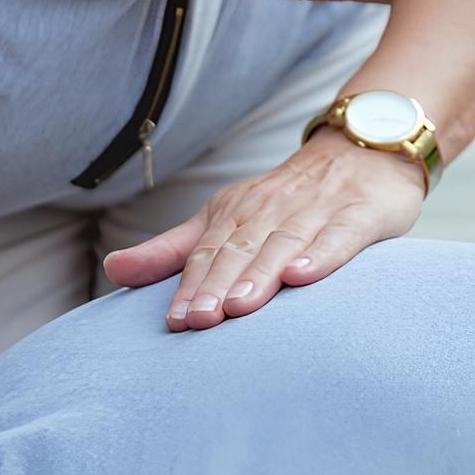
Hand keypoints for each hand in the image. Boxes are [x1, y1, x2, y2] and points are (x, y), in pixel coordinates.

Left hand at [102, 133, 427, 329]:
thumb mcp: (225, 219)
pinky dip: (321, 254)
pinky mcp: (360, 213)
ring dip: (260, 274)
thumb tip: (111, 269)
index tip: (176, 321)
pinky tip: (304, 274)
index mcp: (235, 213)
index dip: (191, 286)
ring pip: (283, 243)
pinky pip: (339, 235)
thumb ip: (174, 250)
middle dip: (218, 285)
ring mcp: (317, 209)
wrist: (363, 152)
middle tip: (200, 321)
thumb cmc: (287, 201)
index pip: (208, 253)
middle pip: (240, 250)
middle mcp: (272, 209)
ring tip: (240, 305)